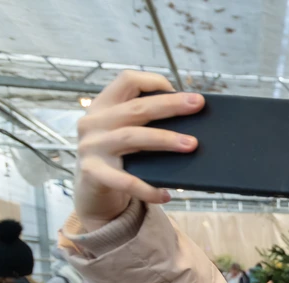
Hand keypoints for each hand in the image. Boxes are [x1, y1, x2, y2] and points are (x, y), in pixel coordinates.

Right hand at [74, 70, 204, 230]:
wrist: (92, 191)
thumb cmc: (119, 158)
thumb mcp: (126, 134)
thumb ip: (146, 123)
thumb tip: (191, 123)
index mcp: (103, 106)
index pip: (127, 81)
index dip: (153, 81)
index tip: (179, 90)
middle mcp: (93, 122)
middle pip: (136, 108)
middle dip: (170, 105)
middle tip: (198, 105)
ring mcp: (91, 147)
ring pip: (132, 137)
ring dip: (165, 139)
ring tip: (192, 145)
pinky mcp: (93, 172)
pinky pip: (125, 181)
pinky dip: (147, 189)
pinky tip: (166, 195)